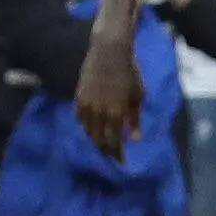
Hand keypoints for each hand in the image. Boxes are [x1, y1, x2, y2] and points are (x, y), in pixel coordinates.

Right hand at [74, 30, 144, 160]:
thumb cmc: (129, 72)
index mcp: (115, 113)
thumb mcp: (138, 96)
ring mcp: (86, 105)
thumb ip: (134, 118)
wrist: (109, 52)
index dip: (117, 154)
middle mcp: (98, 112)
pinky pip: (79, 118)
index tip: (121, 162)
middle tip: (112, 155)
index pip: (114, 141)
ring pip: (87, 130)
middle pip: (98, 139)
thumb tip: (134, 138)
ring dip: (95, 139)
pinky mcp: (78, 97)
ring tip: (102, 143)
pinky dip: (85, 126)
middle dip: (106, 150)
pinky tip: (91, 127)